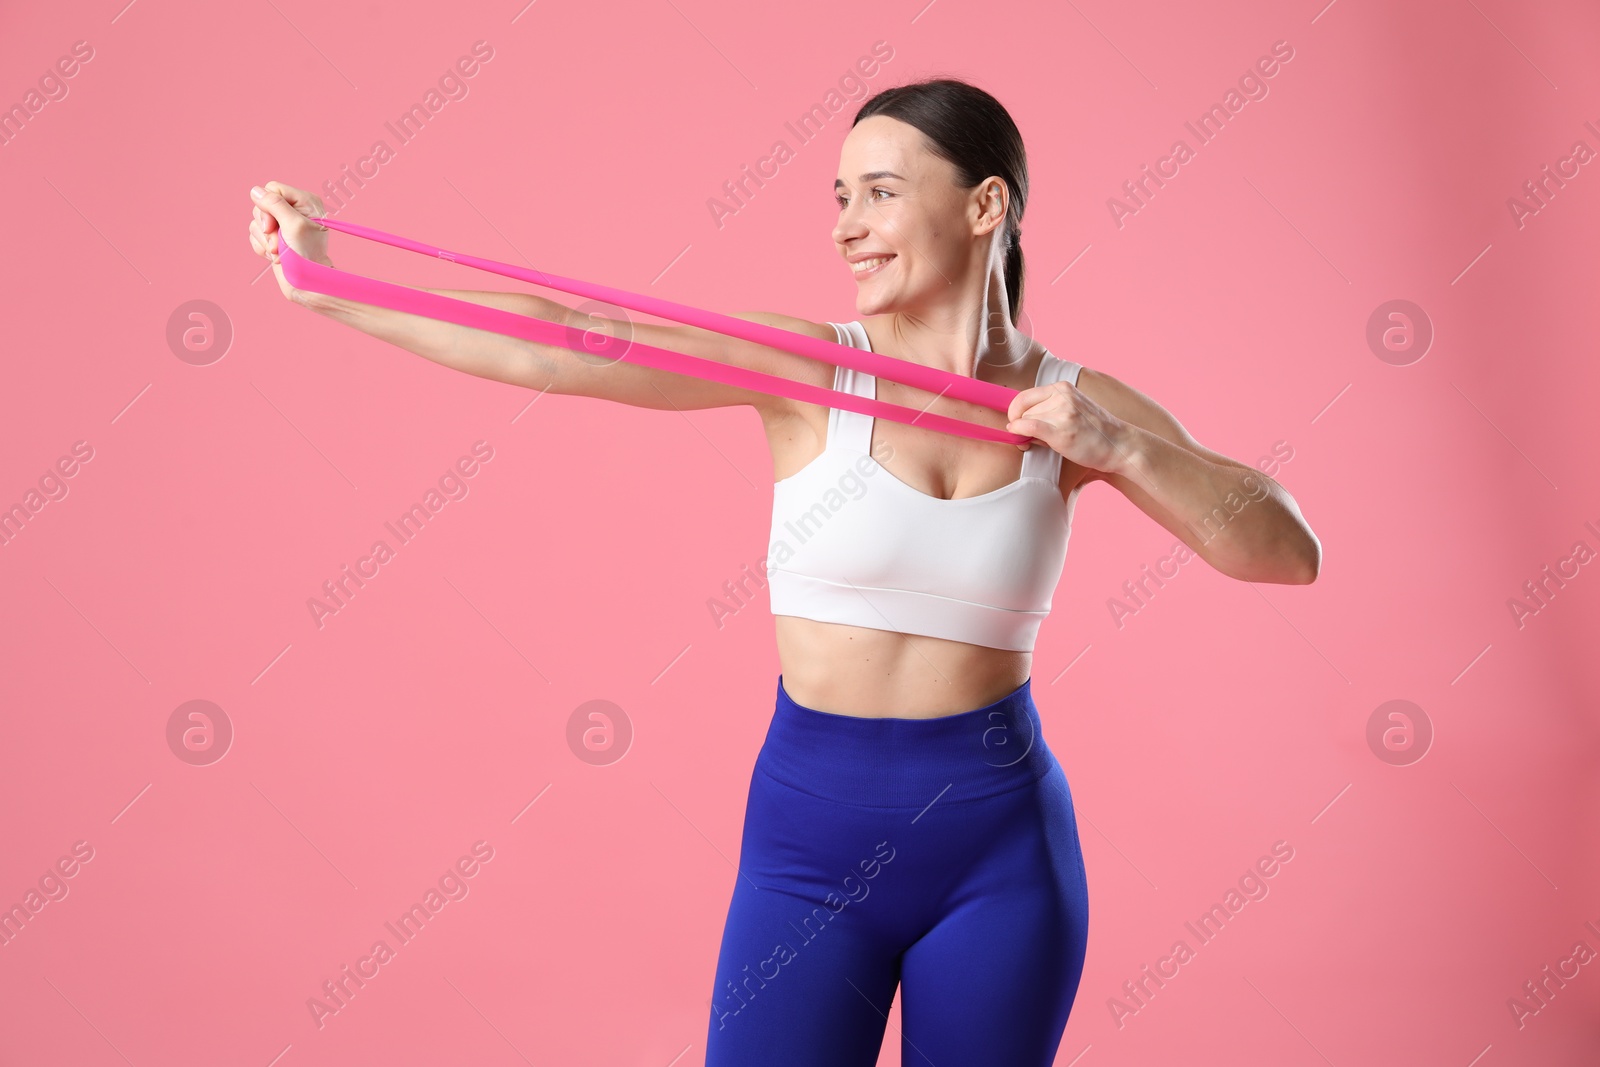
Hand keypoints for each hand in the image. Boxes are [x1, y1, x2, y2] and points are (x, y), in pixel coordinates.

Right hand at [247, 181, 330, 300]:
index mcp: (305, 201)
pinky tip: (275, 256)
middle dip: (266, 227)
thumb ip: (275, 205)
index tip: (273, 227)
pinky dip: (261, 247)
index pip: (273, 188)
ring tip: (279, 252)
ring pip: (256, 222)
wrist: (307, 283)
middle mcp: (294, 210)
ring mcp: (283, 224)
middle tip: (278, 244)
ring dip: (265, 240)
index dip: (267, 206)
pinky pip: (254, 235)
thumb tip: (256, 191)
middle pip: (261, 205)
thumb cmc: (307, 255)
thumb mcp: (293, 226)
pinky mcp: (274, 237)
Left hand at [1005, 377, 1129, 473]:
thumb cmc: (1095, 431)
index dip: (1016, 411)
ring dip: (1025, 434)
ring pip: (1025, 420)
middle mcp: (1062, 396)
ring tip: (1041, 442)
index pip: (1025, 396)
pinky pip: (1028, 427)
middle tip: (1028, 438)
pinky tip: (1024, 441)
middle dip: (1021, 424)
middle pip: (1024, 409)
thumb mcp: (1073, 409)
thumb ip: (1048, 410)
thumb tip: (1018, 421)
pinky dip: (1019, 433)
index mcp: (1063, 388)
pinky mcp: (1061, 431)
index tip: (1016, 422)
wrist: (1119, 445)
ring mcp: (1062, 413)